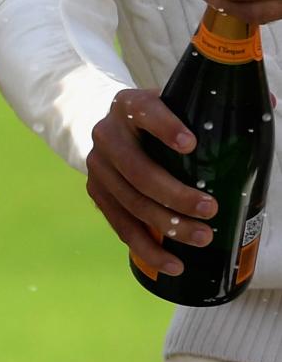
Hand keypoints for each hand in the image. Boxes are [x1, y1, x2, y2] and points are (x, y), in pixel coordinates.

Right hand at [87, 87, 217, 277]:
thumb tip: (268, 98)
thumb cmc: (161, 120)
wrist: (118, 129)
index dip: (164, 126)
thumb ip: (218, 106)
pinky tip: (172, 263)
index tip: (191, 144)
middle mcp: (106, 133)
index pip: (143, 111)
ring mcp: (98, 165)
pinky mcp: (96, 191)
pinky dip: (146, 247)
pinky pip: (120, 223)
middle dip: (175, 194)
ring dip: (167, 224)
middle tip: (211, 209)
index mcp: (129, 105)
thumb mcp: (179, 105)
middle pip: (137, 168)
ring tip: (202, 238)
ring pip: (130, 201)